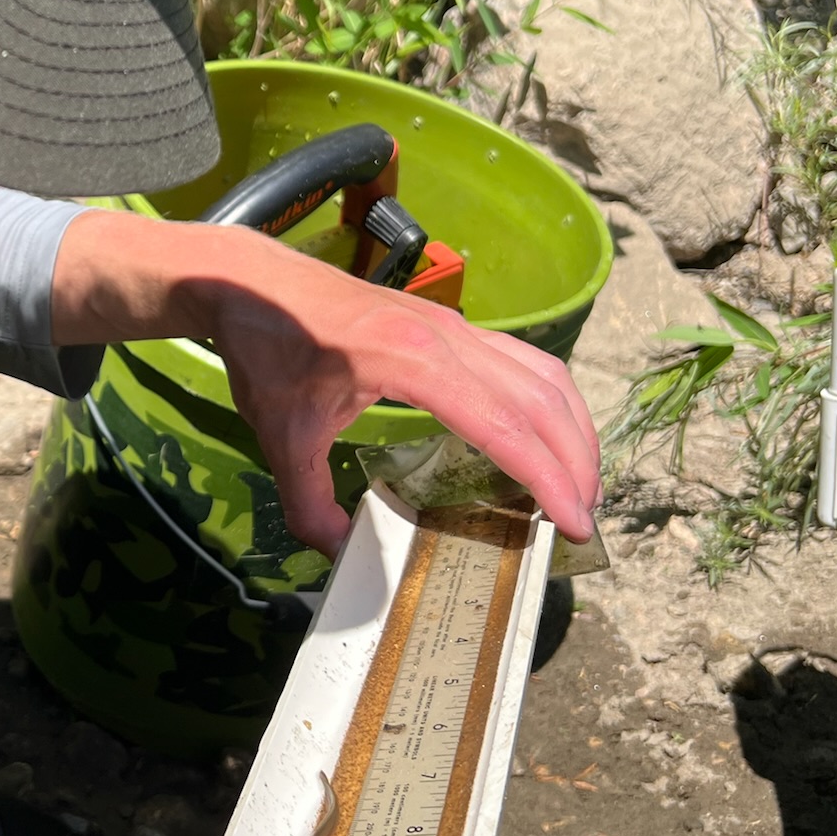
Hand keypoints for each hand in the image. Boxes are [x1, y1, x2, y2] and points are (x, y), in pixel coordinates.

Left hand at [51, 210, 600, 551]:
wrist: (251, 282)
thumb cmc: (268, 350)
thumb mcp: (281, 436)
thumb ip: (308, 502)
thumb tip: (337, 553)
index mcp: (414, 362)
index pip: (503, 427)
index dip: (546, 479)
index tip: (572, 523)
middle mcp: (448, 337)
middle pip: (540, 400)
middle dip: (574, 462)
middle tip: (584, 519)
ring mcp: (453, 325)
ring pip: (541, 373)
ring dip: (571, 428)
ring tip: (579, 483)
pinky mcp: (448, 323)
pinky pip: (520, 360)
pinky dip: (548, 401)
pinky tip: (545, 436)